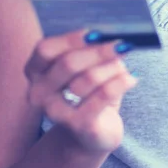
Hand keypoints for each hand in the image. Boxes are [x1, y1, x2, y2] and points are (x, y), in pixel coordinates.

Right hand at [25, 29, 136, 153]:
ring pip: (88, 78)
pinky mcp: (79, 125)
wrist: (92, 134)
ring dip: (112, 67)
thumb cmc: (88, 93)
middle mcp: (39, 93)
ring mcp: (56, 112)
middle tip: (121, 44)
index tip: (96, 33)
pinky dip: (121, 82)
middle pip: (68, 64)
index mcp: (35, 72)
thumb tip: (112, 38)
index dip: (71, 39)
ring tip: (125, 65)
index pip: (46, 50)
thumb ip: (91, 51)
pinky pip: (104, 95)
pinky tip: (132, 78)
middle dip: (98, 51)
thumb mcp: (86, 68)